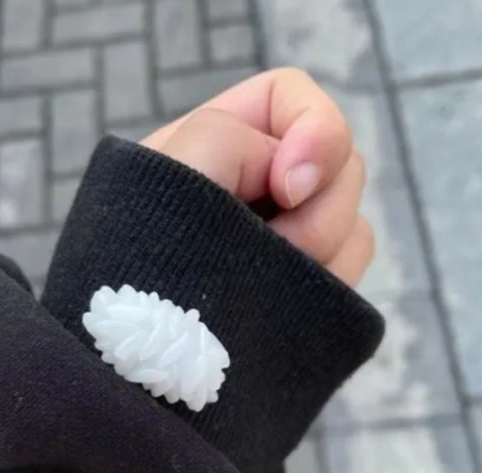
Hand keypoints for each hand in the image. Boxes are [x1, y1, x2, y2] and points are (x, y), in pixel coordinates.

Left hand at [142, 68, 372, 287]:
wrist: (131, 366)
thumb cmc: (129, 272)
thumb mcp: (156, 182)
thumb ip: (222, 139)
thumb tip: (290, 174)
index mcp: (218, 148)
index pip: (290, 98)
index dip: (314, 131)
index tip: (288, 186)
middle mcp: (257, 189)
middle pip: (340, 163)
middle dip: (317, 210)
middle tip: (272, 251)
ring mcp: (283, 243)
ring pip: (352, 223)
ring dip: (322, 253)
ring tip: (264, 289)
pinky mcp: (299, 291)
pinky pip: (348, 271)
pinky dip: (329, 283)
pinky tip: (284, 306)